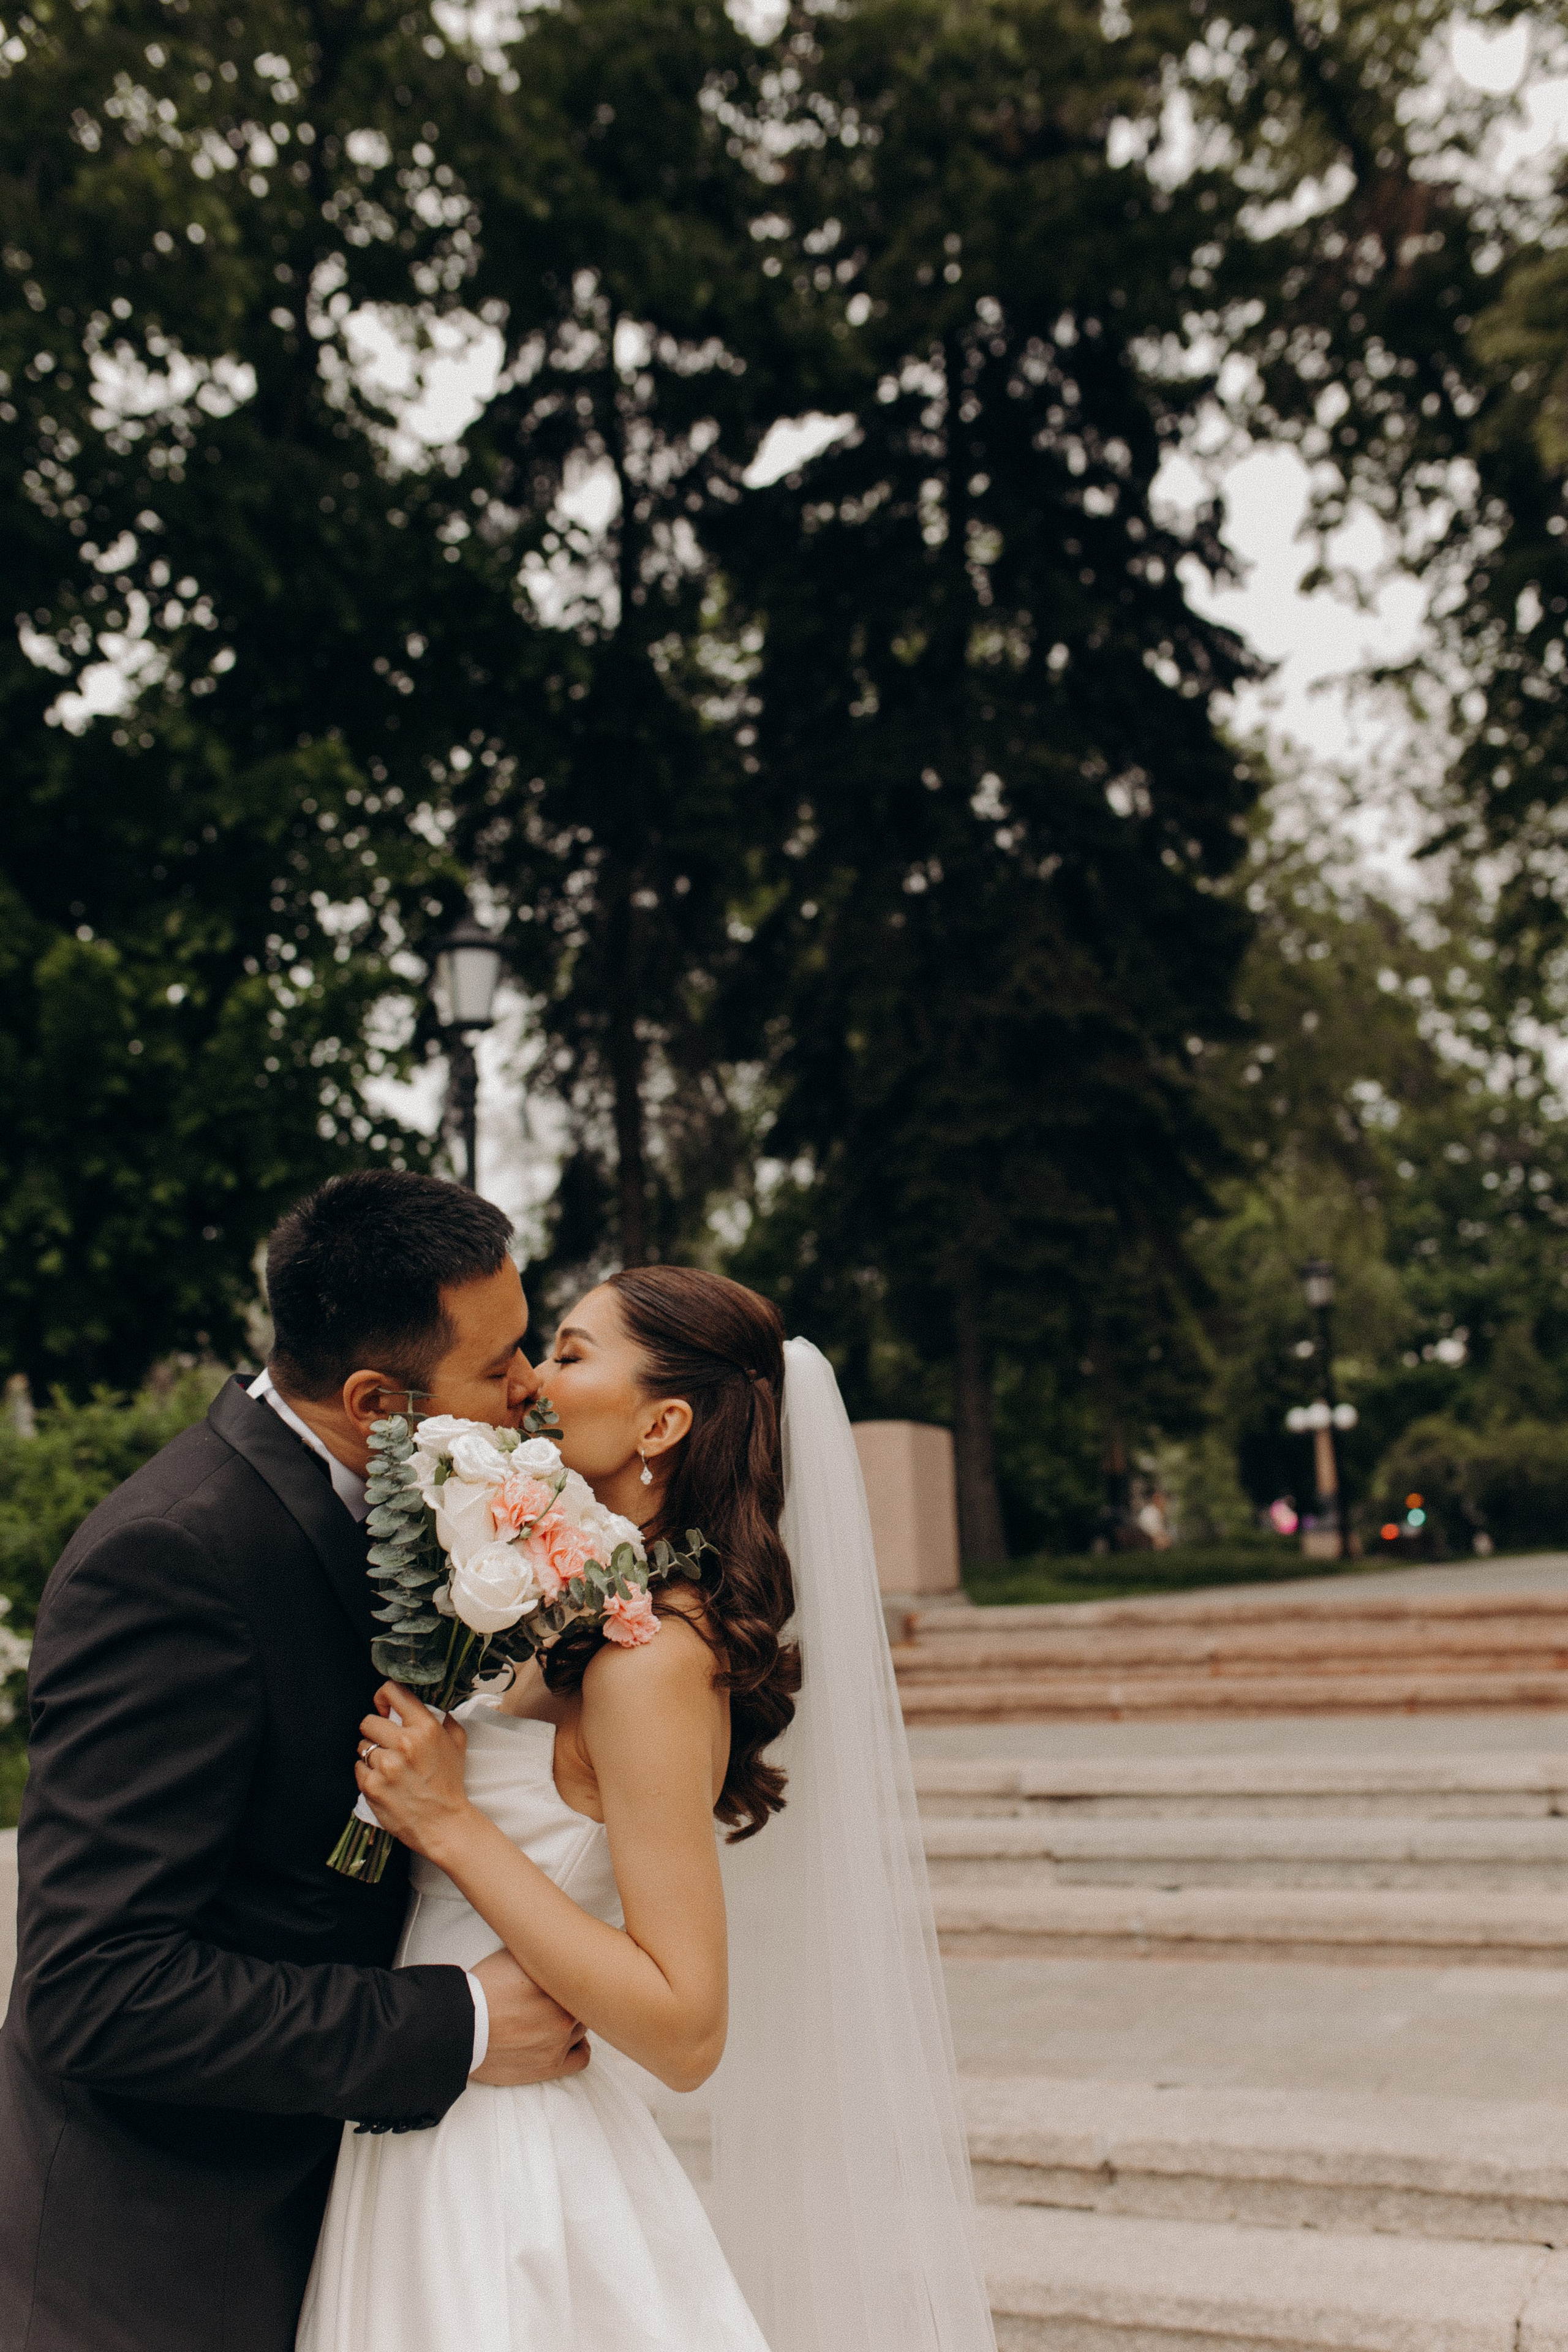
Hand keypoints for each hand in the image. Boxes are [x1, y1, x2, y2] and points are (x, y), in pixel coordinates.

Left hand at [355, 1683, 471, 1859]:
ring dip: (372, 1754)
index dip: (383, 1697)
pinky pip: (358, 1767)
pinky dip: (367, 1773)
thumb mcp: (457, 1744)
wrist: (443, 1824)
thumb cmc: (448, 1785)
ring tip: (389, 1768)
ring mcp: (386, 1765)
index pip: (393, 1691)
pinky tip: (384, 1781)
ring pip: (362, 1745)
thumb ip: (444, 1719)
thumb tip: (430, 1704)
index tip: (385, 1708)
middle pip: (369, 1721)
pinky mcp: (372, 1786)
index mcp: (425, 1728)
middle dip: (376, 1731)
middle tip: (387, 1745)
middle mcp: (405, 1743)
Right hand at [469, 1948, 589, 2085]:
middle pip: (582, 2001)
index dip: (574, 1972)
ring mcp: (559, 2041)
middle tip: (557, 1995)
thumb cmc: (482, 1990)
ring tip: (553, 2016)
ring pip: (582, 2025)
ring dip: (572, 2019)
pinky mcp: (550, 2065)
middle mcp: (563, 2012)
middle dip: (571, 1997)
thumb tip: (556, 1941)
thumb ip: (540, 1952)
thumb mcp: (512, 1956)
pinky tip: (569, 2039)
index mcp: (557, 1983)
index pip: (583, 1974)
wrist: (461, 2027)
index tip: (566, 1974)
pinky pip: (582, 2057)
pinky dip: (578, 2046)